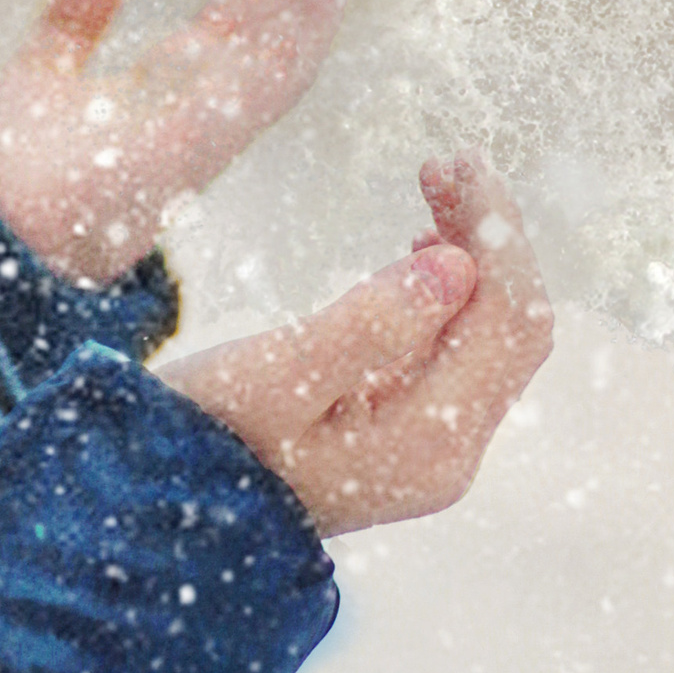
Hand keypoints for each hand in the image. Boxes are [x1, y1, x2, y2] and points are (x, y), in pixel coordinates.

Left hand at [0, 0, 353, 284]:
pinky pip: (283, 65)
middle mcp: (214, 97)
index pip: (249, 0)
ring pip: (302, 29)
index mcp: (182, 82)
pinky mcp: (214, 129)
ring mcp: (221, 114)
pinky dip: (308, 9)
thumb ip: (79, 15)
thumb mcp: (46, 67)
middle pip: (288, 5)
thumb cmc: (18, 173)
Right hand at [162, 153, 554, 536]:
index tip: (453, 162)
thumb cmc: (204, 438)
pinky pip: (456, 350)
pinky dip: (450, 289)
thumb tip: (454, 264)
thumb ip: (365, 324)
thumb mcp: (270, 376)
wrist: (163, 512)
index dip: (494, 232)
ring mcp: (430, 447)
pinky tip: (421, 248)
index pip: (506, 320)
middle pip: (510, 327)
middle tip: (444, 160)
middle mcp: (448, 452)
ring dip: (473, 255)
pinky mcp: (404, 432)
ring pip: (488, 335)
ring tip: (433, 185)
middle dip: (490, 236)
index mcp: (429, 443)